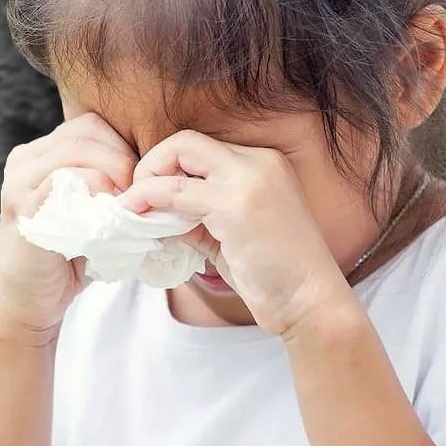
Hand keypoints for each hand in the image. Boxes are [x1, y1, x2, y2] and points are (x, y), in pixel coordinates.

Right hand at [0, 112, 138, 343]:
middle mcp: (24, 159)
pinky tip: (110, 217)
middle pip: (88, 131)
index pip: (92, 126)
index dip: (123, 147)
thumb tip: (160, 168)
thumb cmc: (68, 258)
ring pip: (78, 150)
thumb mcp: (92, 211)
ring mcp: (19, 180)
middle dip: (124, 159)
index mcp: (39, 154)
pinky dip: (97, 192)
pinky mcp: (22, 205)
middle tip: (140, 194)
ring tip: (127, 205)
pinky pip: (67, 179)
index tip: (140, 182)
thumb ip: (110, 184)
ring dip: (114, 174)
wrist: (28, 303)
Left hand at [119, 129, 351, 337]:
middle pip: (186, 141)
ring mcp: (250, 179)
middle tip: (137, 199)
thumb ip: (196, 215)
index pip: (199, 148)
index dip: (167, 167)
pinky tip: (140, 218)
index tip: (151, 198)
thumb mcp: (229, 234)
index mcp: (263, 164)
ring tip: (133, 210)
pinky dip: (149, 199)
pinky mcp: (236, 204)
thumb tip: (154, 209)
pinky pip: (175, 190)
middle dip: (152, 164)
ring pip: (179, 153)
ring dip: (146, 180)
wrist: (311, 304)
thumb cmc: (274, 276)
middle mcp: (259, 162)